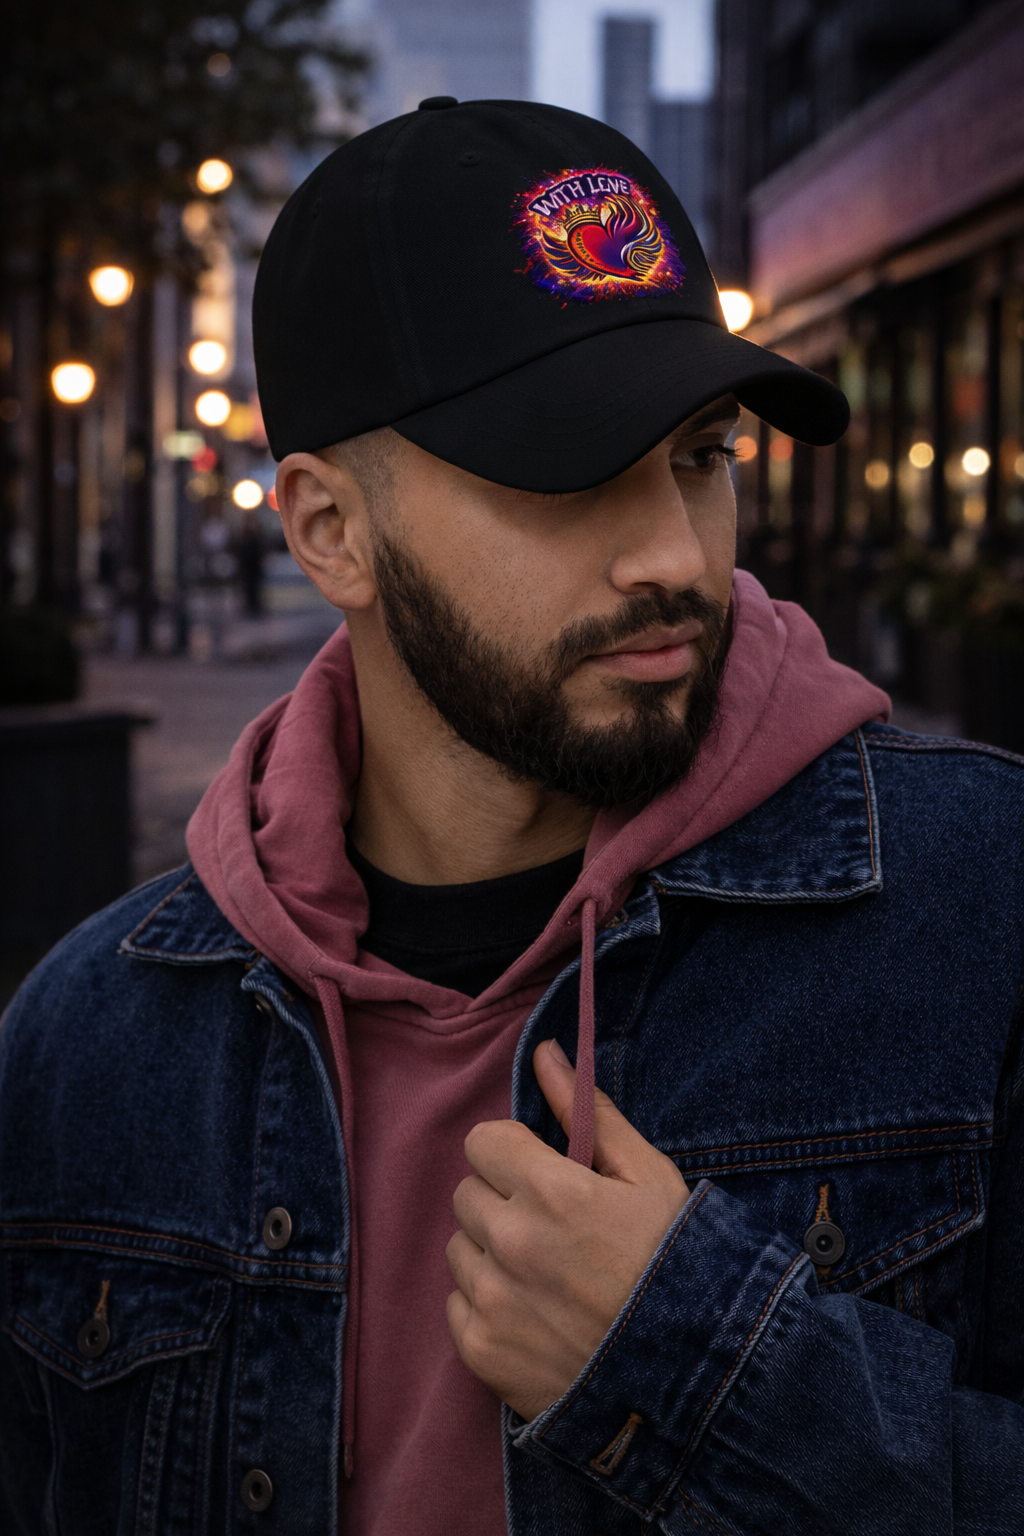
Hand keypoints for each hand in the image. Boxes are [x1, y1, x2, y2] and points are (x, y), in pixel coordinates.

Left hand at [446, 1037, 689, 1420]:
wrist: (695, 1375)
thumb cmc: (677, 1264)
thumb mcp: (648, 1176)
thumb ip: (587, 1111)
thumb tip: (546, 1052)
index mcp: (551, 1190)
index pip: (482, 1142)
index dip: (512, 1154)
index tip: (541, 1175)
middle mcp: (511, 1241)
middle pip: (468, 1193)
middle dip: (502, 1201)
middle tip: (552, 1229)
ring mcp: (493, 1300)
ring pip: (459, 1247)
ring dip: (491, 1253)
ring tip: (548, 1275)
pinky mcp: (482, 1351)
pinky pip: (457, 1304)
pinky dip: (488, 1306)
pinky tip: (537, 1314)